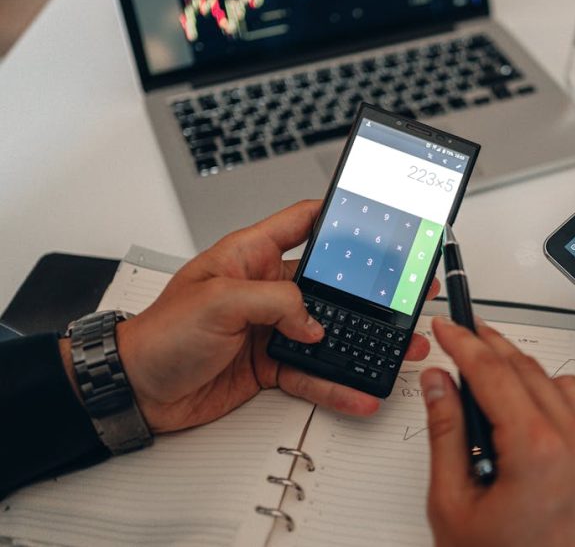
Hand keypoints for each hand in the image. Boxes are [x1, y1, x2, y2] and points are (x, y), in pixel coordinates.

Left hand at [93, 200, 438, 432]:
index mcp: (249, 256)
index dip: (337, 216)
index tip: (374, 217)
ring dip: (365, 341)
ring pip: (329, 332)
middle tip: (404, 291)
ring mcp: (271, 328)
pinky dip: (338, 384)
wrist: (136, 391)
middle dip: (370, 290)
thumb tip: (314, 321)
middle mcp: (265, 290)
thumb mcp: (217, 301)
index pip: (302, 222)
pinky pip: (314, 372)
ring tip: (399, 346)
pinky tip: (358, 390)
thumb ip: (274, 302)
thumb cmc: (159, 335)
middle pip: (329, 284)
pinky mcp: (271, 364)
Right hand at [421, 317, 574, 546]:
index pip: (493, 372)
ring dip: (526, 370)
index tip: (447, 327)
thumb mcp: (454, 506)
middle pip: (528, 370)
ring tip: (492, 373)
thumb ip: (446, 435)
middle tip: (464, 337)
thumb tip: (438, 386)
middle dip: (491, 347)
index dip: (464, 343)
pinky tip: (533, 408)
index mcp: (536, 451)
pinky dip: (559, 398)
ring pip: (563, 384)